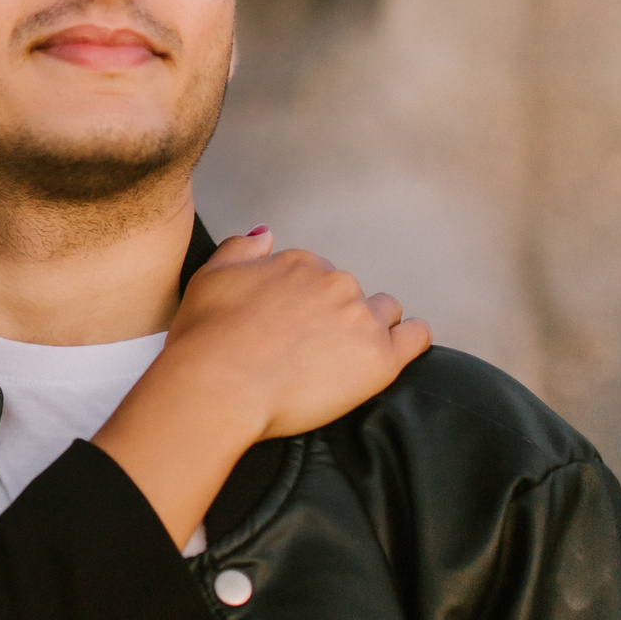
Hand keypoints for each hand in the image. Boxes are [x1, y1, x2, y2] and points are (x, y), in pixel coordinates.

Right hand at [95, 229, 428, 548]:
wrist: (218, 385)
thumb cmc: (206, 338)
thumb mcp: (210, 276)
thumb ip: (242, 248)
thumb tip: (267, 234)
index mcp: (299, 263)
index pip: (316, 275)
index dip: (304, 302)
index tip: (290, 326)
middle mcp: (336, 283)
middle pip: (350, 294)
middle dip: (336, 315)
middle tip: (309, 348)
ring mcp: (361, 319)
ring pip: (384, 312)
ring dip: (370, 327)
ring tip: (348, 354)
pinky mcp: (380, 359)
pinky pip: (415, 337)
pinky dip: (410, 338)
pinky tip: (398, 348)